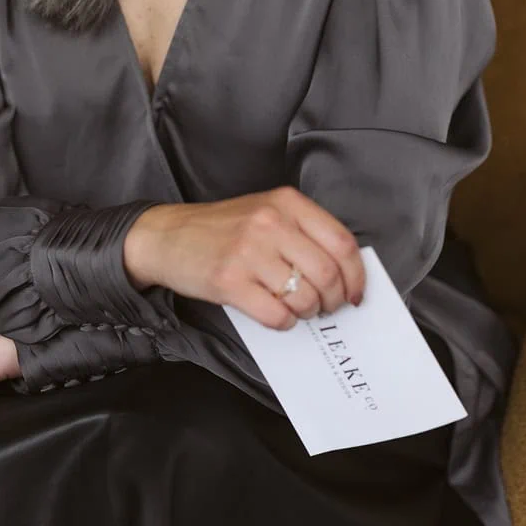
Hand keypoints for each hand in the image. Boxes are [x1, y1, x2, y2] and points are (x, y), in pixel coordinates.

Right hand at [124, 186, 365, 330]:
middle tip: (326, 307)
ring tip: (298, 309)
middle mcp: (270, 222)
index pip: (341, 242)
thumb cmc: (224, 228)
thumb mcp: (267, 211)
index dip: (356, 275)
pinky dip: (284, 323)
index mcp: (287, 202)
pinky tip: (277, 315)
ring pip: (304, 298)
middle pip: (327, 274)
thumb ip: (304, 231)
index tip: (356, 293)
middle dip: (334, 300)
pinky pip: (276, 315)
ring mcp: (249, 251)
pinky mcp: (230, 281)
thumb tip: (345, 271)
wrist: (169, 235)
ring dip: (307, 313)